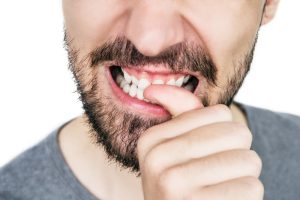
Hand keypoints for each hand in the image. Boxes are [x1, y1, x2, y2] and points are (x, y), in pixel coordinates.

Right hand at [137, 85, 262, 199]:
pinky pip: (250, 187)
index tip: (204, 154)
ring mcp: (175, 186)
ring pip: (248, 160)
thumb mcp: (173, 149)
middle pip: (237, 133)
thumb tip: (152, 88)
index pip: (220, 113)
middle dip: (237, 153)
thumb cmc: (182, 183)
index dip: (224, 134)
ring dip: (244, 176)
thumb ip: (177, 115)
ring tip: (221, 187)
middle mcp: (157, 161)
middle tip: (217, 173)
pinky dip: (245, 195)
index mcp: (151, 140)